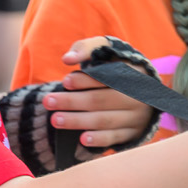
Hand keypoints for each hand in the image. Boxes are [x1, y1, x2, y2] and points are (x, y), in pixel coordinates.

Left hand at [48, 38, 155, 152]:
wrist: (139, 92)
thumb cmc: (113, 68)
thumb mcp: (105, 50)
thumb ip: (86, 48)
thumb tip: (68, 58)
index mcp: (132, 72)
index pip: (107, 77)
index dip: (85, 80)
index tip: (65, 82)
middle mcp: (137, 95)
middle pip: (101, 100)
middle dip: (73, 101)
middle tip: (48, 101)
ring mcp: (137, 116)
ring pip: (105, 120)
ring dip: (78, 121)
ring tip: (56, 119)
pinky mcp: (133, 133)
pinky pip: (115, 137)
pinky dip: (99, 139)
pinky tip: (82, 139)